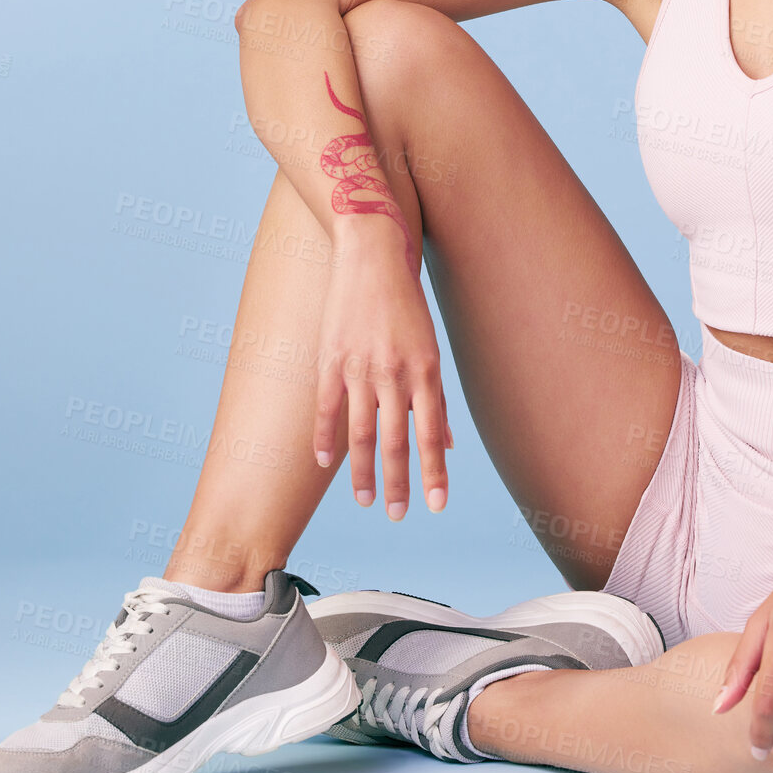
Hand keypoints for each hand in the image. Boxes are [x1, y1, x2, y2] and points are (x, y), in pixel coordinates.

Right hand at [312, 223, 453, 518]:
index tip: (437, 505)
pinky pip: (327, 408)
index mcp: (424, 371)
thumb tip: (447, 442)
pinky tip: (325, 464)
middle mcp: (394, 373)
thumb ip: (436, 398)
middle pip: (396, 440)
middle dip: (399, 483)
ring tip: (367, 501)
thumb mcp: (430, 349)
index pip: (431, 435)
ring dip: (364, 472)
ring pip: (361, 432)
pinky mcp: (331, 359)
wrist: (373, 257)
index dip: (434, 473)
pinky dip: (325, 438)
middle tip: (397, 516)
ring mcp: (359, 368)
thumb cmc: (407, 306)